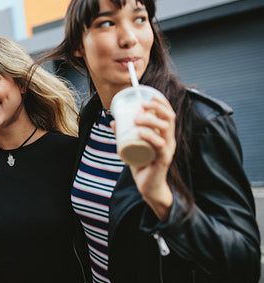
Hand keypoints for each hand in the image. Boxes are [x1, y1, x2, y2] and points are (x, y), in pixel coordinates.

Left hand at [112, 95, 174, 219]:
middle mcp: (169, 140)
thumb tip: (113, 120)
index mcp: (165, 134)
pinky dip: (150, 137)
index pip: (168, 114)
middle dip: (155, 108)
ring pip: (164, 129)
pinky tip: (140, 132)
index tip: (149, 95)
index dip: (162, 102)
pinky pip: (160, 146)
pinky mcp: (163, 160)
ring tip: (137, 118)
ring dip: (150, 120)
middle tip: (140, 106)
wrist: (148, 187)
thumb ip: (123, 134)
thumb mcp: (132, 145)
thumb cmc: (142, 164)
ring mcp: (168, 150)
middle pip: (168, 118)